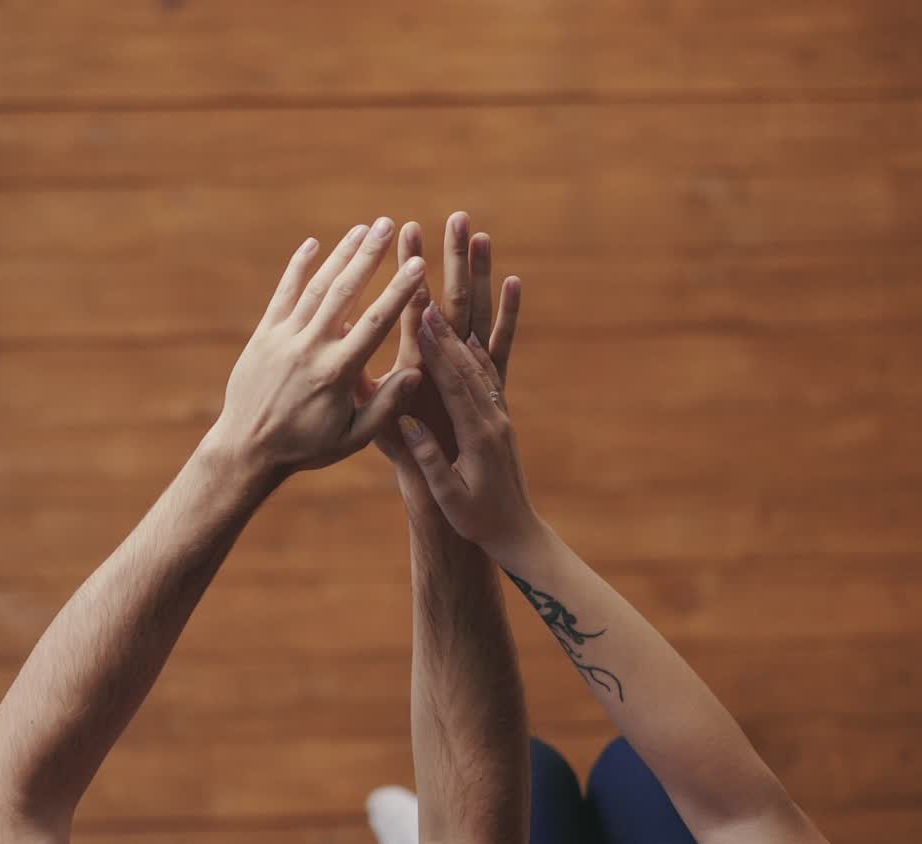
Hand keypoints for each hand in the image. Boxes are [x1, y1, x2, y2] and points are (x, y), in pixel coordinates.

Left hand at [210, 219, 425, 478]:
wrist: (248, 448)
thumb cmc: (307, 446)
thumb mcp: (353, 438)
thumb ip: (386, 406)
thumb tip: (418, 372)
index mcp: (337, 374)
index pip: (374, 323)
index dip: (398, 291)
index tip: (417, 264)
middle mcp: (311, 348)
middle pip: (344, 292)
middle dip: (369, 255)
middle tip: (389, 225)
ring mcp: (285, 337)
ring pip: (317, 287)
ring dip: (341, 254)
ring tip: (364, 228)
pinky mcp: (264, 335)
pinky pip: (283, 294)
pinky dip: (298, 268)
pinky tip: (313, 245)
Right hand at [367, 212, 520, 519]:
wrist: (512, 531)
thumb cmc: (474, 519)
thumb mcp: (447, 496)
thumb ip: (429, 460)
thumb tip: (409, 424)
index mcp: (474, 430)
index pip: (451, 375)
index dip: (434, 338)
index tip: (418, 300)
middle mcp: (492, 407)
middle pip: (472, 335)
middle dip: (458, 282)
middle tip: (451, 235)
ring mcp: (499, 401)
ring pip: (487, 332)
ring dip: (478, 284)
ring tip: (477, 239)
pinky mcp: (502, 401)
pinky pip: (504, 354)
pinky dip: (504, 318)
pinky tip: (509, 284)